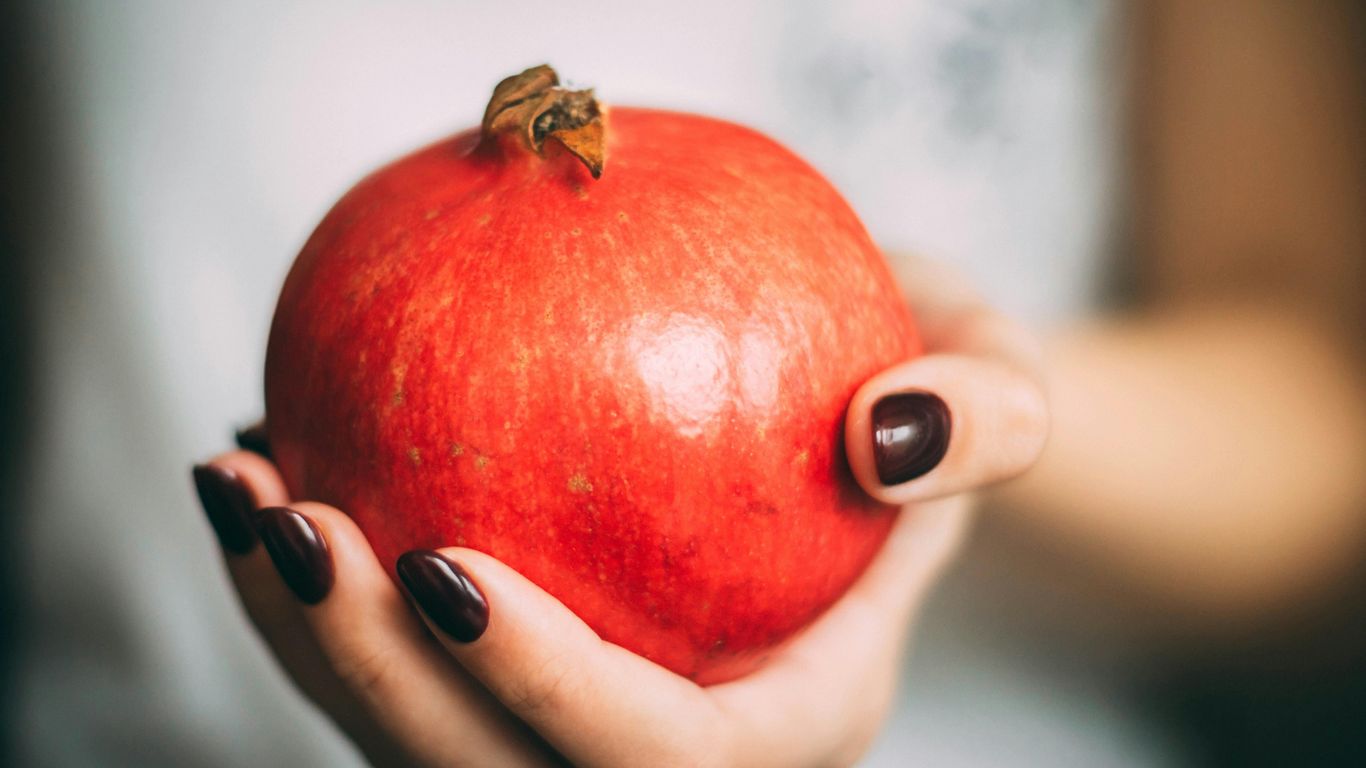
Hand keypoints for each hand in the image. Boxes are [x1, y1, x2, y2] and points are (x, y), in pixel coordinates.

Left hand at [192, 256, 1045, 766]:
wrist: (860, 425)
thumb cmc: (927, 400)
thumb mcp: (997, 380)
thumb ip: (986, 413)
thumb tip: (888, 429)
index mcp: (792, 721)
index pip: (662, 757)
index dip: (543, 691)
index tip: (442, 562)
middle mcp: (672, 751)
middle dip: (372, 679)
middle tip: (289, 519)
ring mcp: (579, 721)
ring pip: (419, 740)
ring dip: (303, 634)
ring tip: (238, 485)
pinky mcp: (515, 673)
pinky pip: (392, 665)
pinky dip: (312, 586)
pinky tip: (266, 458)